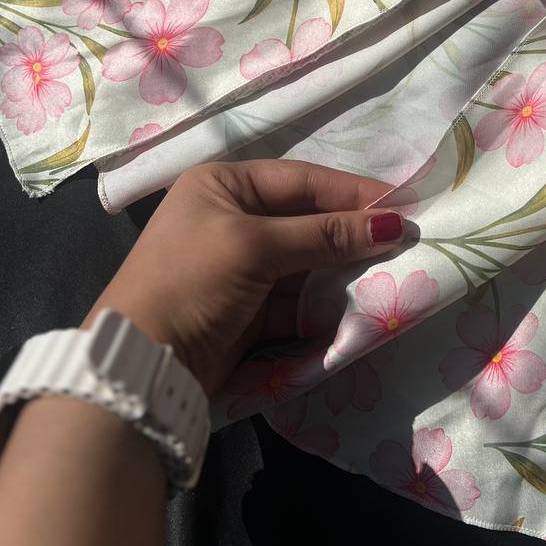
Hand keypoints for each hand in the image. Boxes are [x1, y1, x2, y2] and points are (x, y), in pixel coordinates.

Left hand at [82, 160, 403, 395]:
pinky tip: (355, 309)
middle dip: (352, 235)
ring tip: (388, 276)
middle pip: (308, 221)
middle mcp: (232, 218)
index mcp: (224, 186)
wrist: (141, 364)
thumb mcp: (257, 248)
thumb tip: (393, 225)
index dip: (353, 194)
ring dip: (342, 273)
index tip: (402, 206)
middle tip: (404, 243)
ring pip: (308, 263)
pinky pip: (298, 300)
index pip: (302, 181)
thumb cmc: (192, 280)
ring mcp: (240, 267)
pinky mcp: (248, 311)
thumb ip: (326, 235)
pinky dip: (323, 307)